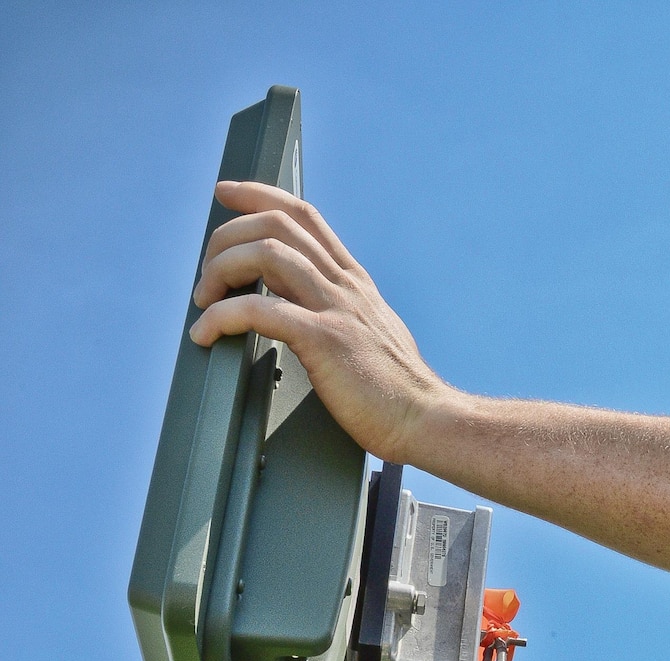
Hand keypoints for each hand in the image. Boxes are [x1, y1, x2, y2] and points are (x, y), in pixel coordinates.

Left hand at [189, 181, 446, 464]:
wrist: (428, 420)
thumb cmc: (399, 393)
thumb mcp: (374, 336)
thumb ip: (344, 315)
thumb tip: (310, 315)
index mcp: (354, 281)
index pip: (303, 215)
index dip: (258, 195)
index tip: (226, 194)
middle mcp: (344, 285)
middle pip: (275, 224)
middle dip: (226, 237)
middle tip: (206, 273)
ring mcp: (336, 308)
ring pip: (265, 253)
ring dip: (220, 269)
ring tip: (204, 300)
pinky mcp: (325, 340)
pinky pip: (258, 311)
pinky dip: (221, 317)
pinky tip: (206, 334)